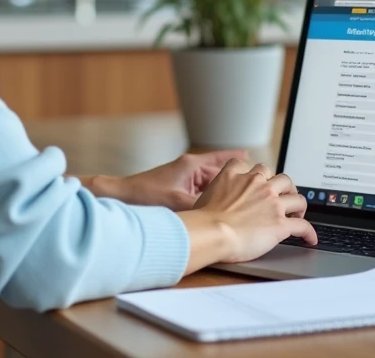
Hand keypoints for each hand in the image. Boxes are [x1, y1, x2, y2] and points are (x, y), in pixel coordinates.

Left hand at [80, 150, 246, 210]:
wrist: (120, 197)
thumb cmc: (144, 194)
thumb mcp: (178, 202)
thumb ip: (201, 207)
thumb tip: (221, 215)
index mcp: (191, 165)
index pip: (222, 159)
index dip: (238, 160)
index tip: (253, 159)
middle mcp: (189, 169)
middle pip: (220, 173)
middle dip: (235, 180)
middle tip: (253, 186)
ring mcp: (183, 179)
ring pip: (211, 185)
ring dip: (222, 191)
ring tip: (241, 199)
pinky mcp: (177, 190)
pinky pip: (200, 192)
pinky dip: (209, 199)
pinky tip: (217, 209)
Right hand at [177, 159, 315, 273]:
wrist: (212, 231)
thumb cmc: (203, 218)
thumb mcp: (204, 194)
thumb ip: (215, 191)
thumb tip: (210, 203)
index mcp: (237, 176)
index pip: (254, 166)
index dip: (260, 174)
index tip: (261, 180)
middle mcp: (258, 185)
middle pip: (281, 178)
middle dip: (285, 187)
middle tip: (284, 197)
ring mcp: (272, 203)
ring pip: (297, 197)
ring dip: (299, 205)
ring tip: (298, 214)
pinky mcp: (281, 224)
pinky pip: (303, 226)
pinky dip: (309, 232)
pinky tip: (310, 239)